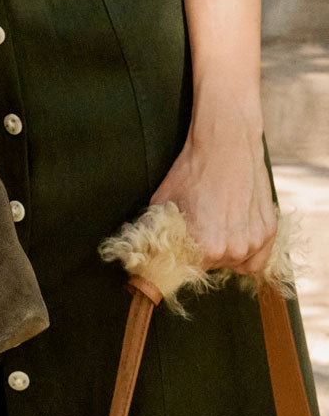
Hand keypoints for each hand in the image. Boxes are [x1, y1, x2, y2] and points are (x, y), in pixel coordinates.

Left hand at [151, 119, 276, 274]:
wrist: (226, 144)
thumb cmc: (191, 171)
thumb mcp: (162, 202)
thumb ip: (156, 234)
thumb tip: (146, 253)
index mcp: (205, 247)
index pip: (188, 271)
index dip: (181, 258)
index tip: (179, 247)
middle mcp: (233, 250)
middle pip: (212, 267)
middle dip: (202, 252)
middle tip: (198, 227)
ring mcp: (255, 242)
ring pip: (236, 263)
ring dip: (226, 252)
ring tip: (216, 225)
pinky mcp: (270, 232)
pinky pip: (257, 257)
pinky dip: (247, 251)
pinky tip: (235, 231)